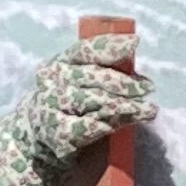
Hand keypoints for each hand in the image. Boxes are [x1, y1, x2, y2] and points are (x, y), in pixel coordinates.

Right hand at [0, 47, 157, 185]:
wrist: (38, 141)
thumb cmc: (70, 107)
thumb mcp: (82, 85)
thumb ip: (105, 77)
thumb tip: (140, 80)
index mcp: (60, 63)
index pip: (85, 50)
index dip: (110, 45)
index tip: (134, 43)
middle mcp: (52, 80)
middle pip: (94, 77)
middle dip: (125, 83)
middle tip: (147, 88)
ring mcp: (50, 106)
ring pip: (94, 101)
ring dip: (124, 106)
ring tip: (147, 110)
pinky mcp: (55, 132)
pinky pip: (87, 126)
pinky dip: (105, 125)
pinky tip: (117, 125)